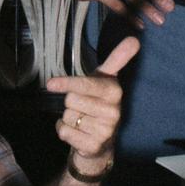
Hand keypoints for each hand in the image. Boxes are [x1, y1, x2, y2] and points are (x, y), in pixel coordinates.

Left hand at [46, 35, 138, 173]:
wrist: (103, 140)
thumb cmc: (100, 102)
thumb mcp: (106, 79)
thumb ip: (117, 58)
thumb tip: (134, 39)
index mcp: (114, 92)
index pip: (85, 85)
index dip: (67, 83)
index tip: (50, 84)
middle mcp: (112, 112)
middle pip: (71, 100)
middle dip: (71, 102)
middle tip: (82, 105)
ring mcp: (104, 131)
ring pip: (67, 116)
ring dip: (68, 117)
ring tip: (82, 118)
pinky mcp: (93, 146)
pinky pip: (64, 132)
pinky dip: (64, 130)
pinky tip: (77, 131)